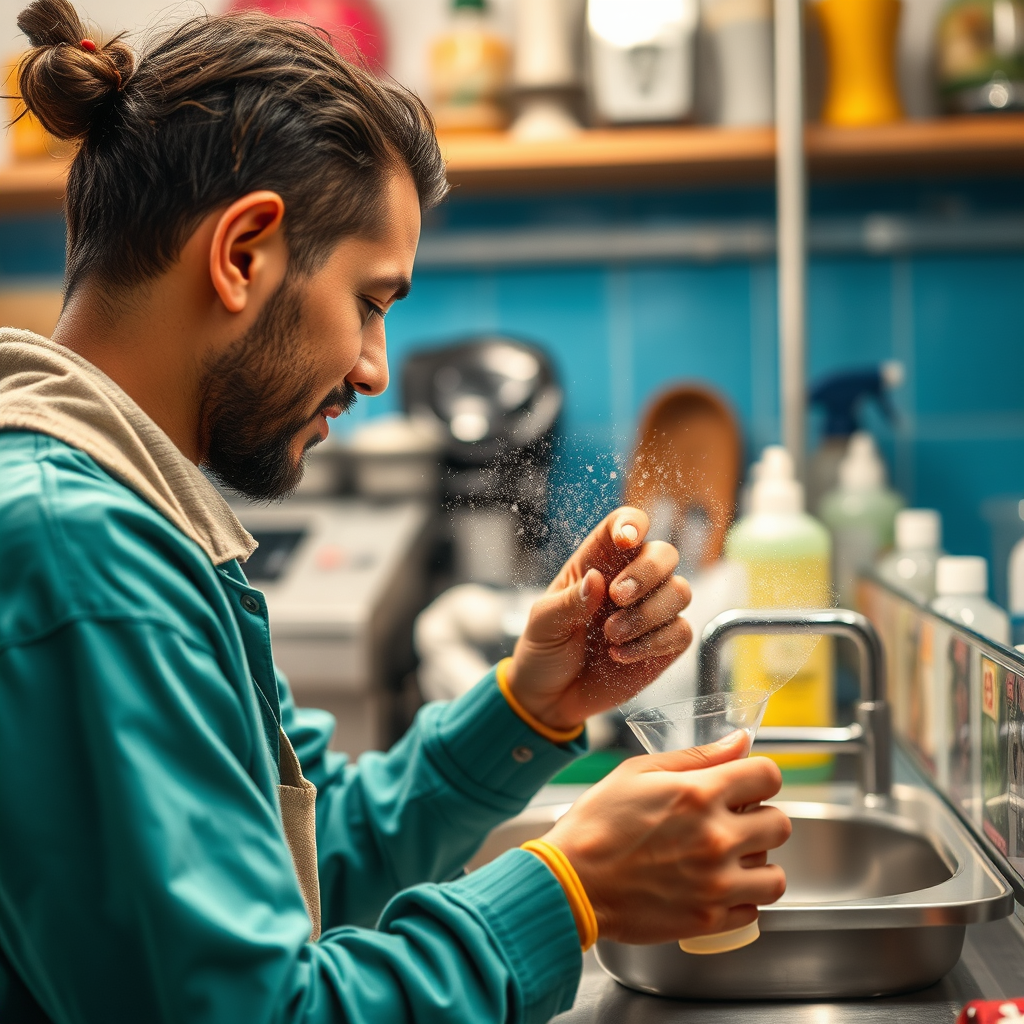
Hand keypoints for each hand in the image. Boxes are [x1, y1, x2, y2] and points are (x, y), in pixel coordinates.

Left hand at [507, 506, 691, 731]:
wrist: (551, 697)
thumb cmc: (544, 650)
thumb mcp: (544, 623)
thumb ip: (569, 601)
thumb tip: (597, 579)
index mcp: (598, 562)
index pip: (626, 525)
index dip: (633, 523)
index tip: (625, 540)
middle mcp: (630, 581)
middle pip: (665, 553)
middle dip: (647, 572)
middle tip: (618, 597)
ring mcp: (651, 612)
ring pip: (681, 591)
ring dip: (647, 614)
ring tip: (610, 636)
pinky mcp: (664, 645)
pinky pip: (680, 631)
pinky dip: (653, 643)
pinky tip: (621, 655)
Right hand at [544, 731, 790, 944]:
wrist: (572, 882)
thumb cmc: (597, 823)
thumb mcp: (640, 772)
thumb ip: (698, 757)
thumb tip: (740, 742)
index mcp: (700, 794)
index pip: (769, 776)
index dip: (759, 776)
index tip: (746, 784)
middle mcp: (716, 839)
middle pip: (780, 824)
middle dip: (760, 817)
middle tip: (732, 821)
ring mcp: (715, 884)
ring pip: (775, 874)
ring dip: (756, 862)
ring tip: (727, 857)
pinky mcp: (708, 920)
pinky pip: (753, 910)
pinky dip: (740, 899)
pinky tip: (713, 885)